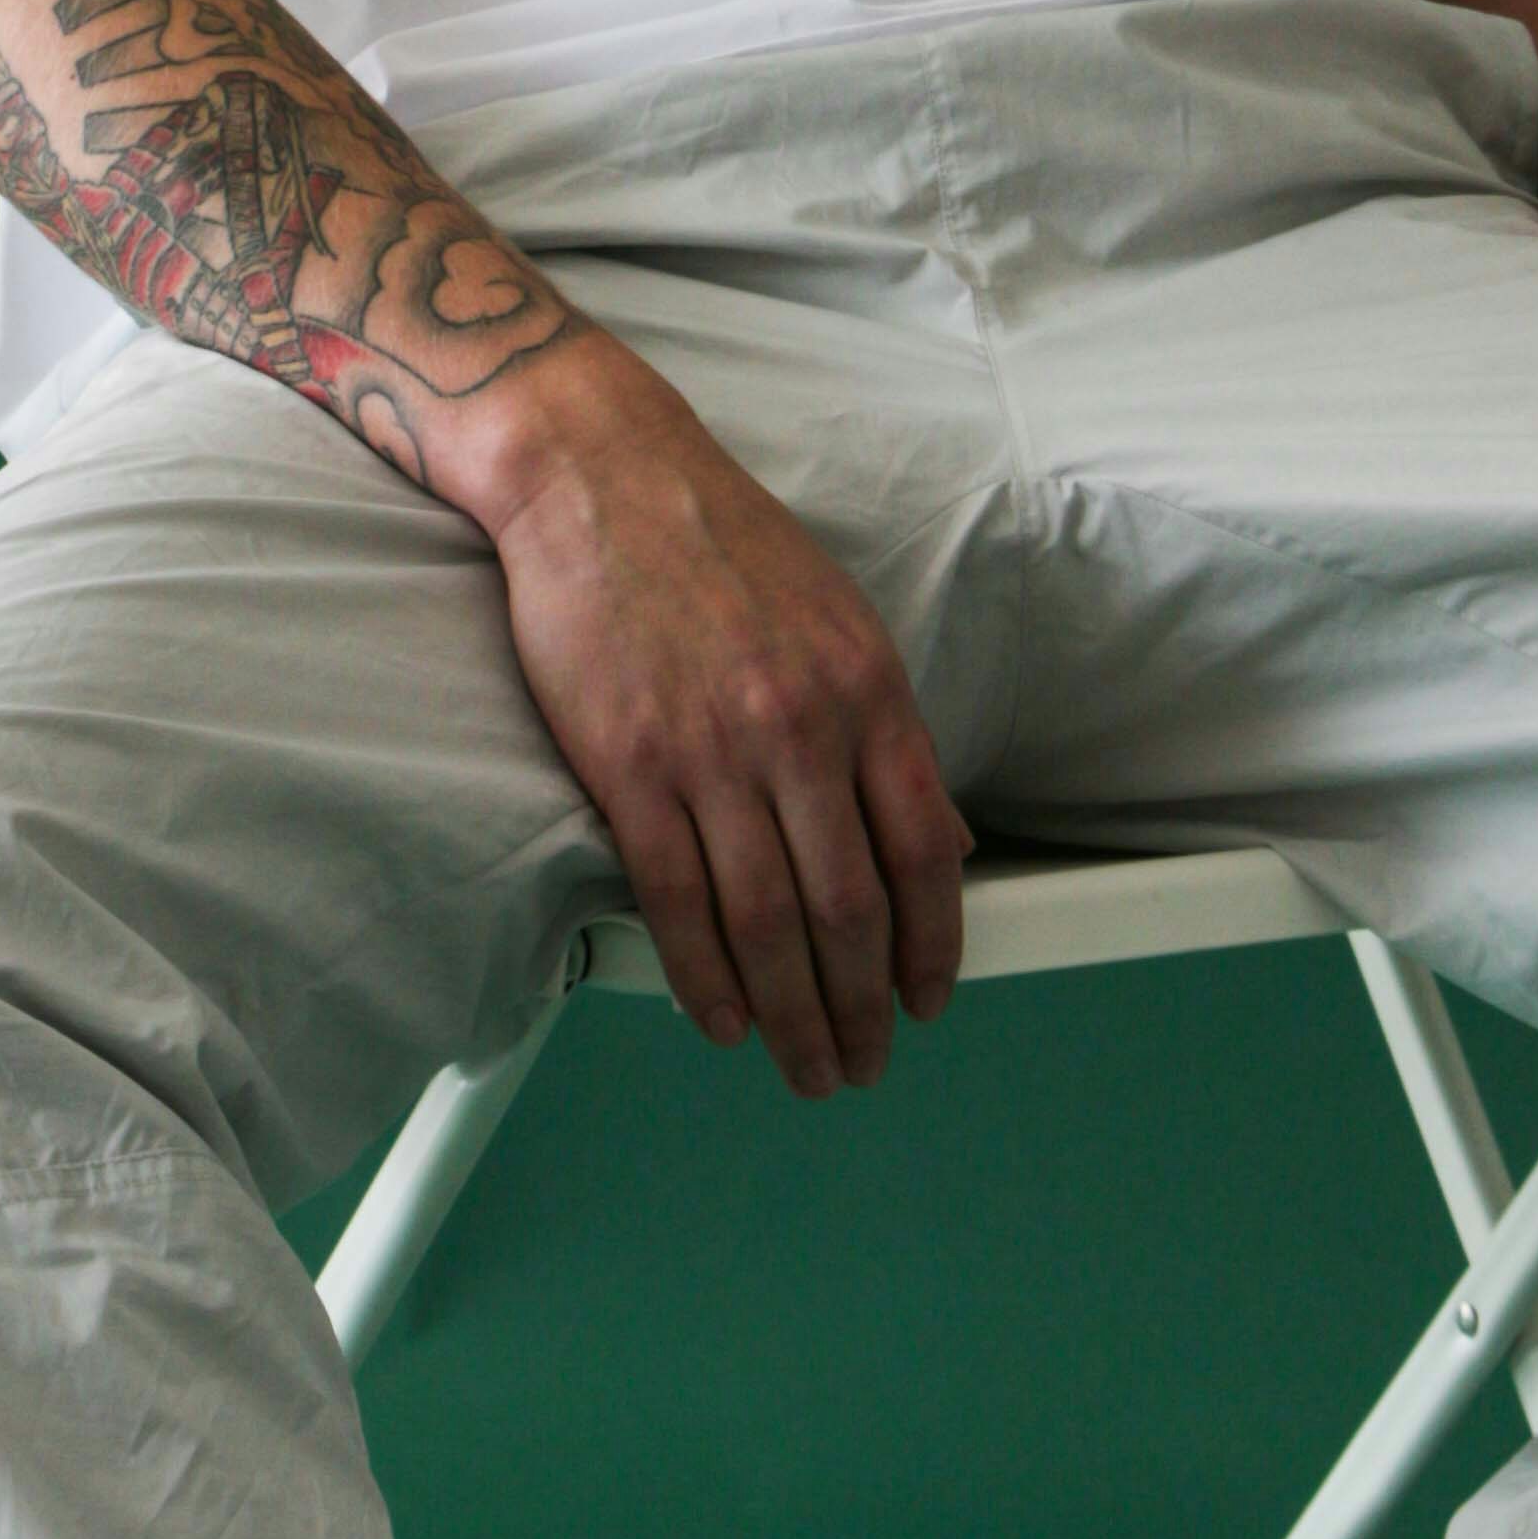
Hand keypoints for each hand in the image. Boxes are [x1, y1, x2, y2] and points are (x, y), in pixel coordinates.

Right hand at [473, 333, 972, 1093]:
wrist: (600, 474)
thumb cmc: (721, 544)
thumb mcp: (840, 619)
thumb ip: (885, 731)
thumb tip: (937, 838)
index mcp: (868, 686)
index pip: (925, 849)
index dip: (933, 943)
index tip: (928, 1000)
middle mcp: (802, 725)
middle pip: (850, 906)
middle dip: (862, 1005)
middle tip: (862, 1064)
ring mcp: (714, 749)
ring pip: (768, 922)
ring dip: (792, 1014)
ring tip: (803, 1064)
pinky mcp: (629, 765)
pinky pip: (678, 900)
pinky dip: (706, 977)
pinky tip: (723, 1018)